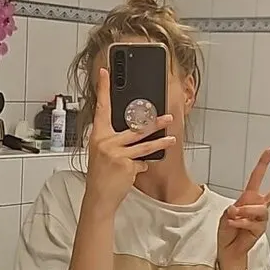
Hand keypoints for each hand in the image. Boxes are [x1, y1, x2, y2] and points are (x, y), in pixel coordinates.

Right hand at [85, 68, 175, 214]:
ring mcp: (115, 153)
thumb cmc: (101, 175)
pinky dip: (141, 166)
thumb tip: (136, 131)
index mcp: (97, 135)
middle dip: (154, 122)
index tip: (106, 72)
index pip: (101, 107)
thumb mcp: (102, 153)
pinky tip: (134, 172)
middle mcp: (105, 141)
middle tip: (168, 116)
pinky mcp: (125, 165)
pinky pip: (141, 161)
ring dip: (161, 141)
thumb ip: (114, 140)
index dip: (103, 88)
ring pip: (144, 144)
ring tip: (172, 138)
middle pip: (134, 127)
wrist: (98, 198)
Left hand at [217, 149, 269, 269]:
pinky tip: (233, 225)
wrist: (228, 249)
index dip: (264, 163)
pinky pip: (250, 222)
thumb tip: (239, 208)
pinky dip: (239, 223)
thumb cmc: (228, 231)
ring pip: (259, 208)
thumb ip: (233, 210)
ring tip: (234, 217)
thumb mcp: (226, 215)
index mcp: (250, 197)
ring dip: (245, 212)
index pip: (257, 177)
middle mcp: (259, 205)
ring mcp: (261, 218)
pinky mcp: (261, 229)